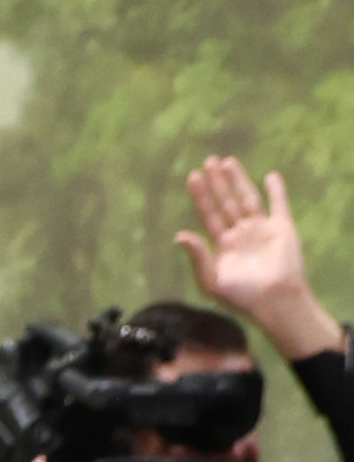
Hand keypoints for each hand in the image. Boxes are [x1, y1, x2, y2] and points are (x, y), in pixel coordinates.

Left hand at [178, 154, 343, 364]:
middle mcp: (240, 234)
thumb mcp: (211, 280)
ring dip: (238, 180)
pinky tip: (270, 176)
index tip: (193, 177)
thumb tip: (179, 235)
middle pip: (226, 202)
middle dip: (217, 182)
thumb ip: (197, 256)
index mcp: (223, 245)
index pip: (208, 215)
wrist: (273, 301)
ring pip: (247, 198)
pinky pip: (279, 204)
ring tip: (227, 162)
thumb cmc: (240, 297)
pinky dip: (276, 190)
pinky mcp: (282, 227)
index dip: (201, 196)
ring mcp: (261, 229)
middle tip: (208, 161)